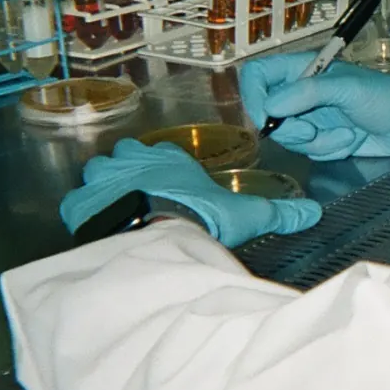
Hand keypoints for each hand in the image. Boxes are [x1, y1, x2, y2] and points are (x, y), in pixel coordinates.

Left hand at [59, 139, 321, 246]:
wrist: (158, 237)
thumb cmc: (202, 218)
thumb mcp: (246, 214)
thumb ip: (277, 212)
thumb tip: (313, 211)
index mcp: (169, 158)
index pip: (157, 153)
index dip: (158, 167)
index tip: (162, 183)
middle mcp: (132, 161)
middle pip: (122, 159)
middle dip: (126, 174)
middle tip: (137, 198)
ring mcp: (102, 181)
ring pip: (95, 177)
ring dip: (102, 192)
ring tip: (115, 214)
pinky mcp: (80, 205)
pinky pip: (75, 206)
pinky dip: (83, 216)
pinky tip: (95, 230)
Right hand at [239, 52, 389, 161]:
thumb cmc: (387, 96)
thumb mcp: (348, 89)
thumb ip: (309, 92)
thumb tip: (272, 105)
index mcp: (303, 70)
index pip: (258, 76)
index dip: (254, 98)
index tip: (268, 118)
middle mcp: (301, 93)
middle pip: (268, 115)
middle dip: (291, 130)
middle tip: (312, 131)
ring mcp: (310, 118)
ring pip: (289, 139)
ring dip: (318, 142)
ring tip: (348, 132)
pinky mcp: (322, 140)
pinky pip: (308, 153)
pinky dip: (330, 150)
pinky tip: (351, 140)